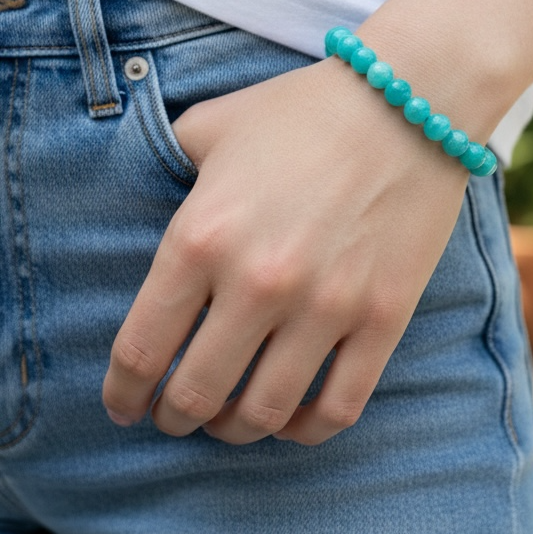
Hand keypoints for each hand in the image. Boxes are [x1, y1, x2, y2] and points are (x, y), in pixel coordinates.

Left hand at [101, 58, 468, 444]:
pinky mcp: (383, 319)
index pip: (140, 350)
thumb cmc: (303, 111)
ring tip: (229, 421)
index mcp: (201, 238)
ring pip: (264, 413)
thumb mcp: (212, 126)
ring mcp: (326, 307)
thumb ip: (166, 168)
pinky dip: (307, 430)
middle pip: (195, 396)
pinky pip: (339, 408)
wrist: (409, 102)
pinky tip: (293, 418)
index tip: (125, 405)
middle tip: (173, 416)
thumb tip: (146, 201)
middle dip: (173, 418)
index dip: (123, 393)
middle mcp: (257, 283)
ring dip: (235, 431)